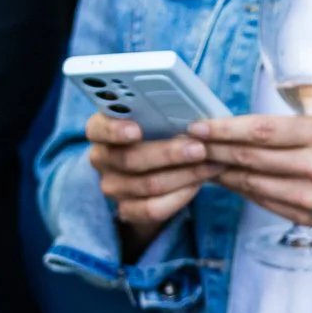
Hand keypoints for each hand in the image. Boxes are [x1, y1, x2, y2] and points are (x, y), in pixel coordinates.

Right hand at [85, 111, 219, 256]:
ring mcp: (111, 186)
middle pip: (130, 159)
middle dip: (169, 154)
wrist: (155, 167)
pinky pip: (152, 209)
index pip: (99, 128)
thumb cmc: (160, 130)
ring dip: (185, 174)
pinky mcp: (125, 209)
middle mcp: (101, 158)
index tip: (136, 130)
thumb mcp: (158, 116)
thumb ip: (166, 108)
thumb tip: (191, 103)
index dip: (115, 130)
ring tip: (212, 164)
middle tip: (199, 148)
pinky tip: (197, 184)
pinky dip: (179, 197)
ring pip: (148, 185)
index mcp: (102, 129)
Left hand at [192, 114, 311, 239]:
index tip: (198, 125)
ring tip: (200, 162)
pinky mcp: (307, 217)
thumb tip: (254, 126)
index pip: (262, 131)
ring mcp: (310, 197)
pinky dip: (243, 189)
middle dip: (213, 150)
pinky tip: (229, 179)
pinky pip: (264, 201)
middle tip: (187, 143)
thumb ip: (301, 124)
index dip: (224, 129)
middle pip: (250, 158)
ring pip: (251, 182)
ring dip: (222, 172)